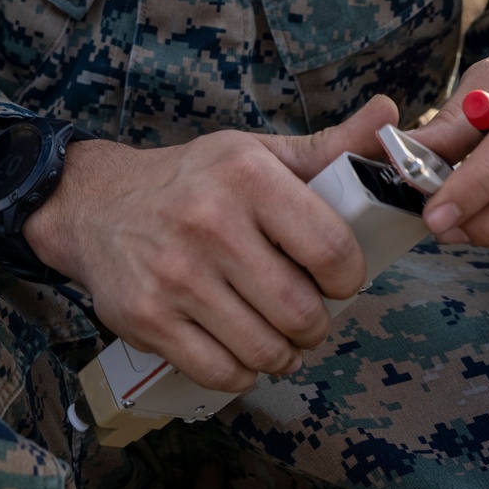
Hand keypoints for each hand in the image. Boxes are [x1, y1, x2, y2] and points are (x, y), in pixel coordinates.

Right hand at [23, 94, 398, 392]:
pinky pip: (222, 373)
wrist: (97, 204)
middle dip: (315, 322)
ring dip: (283, 352)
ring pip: (265, 350)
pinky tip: (240, 346)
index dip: (348, 276)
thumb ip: (332, 146)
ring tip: (277, 331)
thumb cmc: (194, 179)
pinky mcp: (148, 319)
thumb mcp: (258, 153)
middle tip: (305, 309)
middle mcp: (209, 221)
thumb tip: (392, 116)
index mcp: (245, 175)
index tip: (336, 274)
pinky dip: (243, 371)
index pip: (330, 249)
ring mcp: (175, 274)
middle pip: (301, 311)